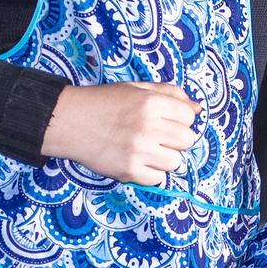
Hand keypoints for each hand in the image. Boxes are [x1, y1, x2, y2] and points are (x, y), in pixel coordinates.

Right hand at [41, 81, 197, 183]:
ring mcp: (138, 151)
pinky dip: (151, 173)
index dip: (180, 119)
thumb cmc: (104, 103)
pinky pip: (157, 179)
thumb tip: (198, 109)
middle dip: (176, 139)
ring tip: (147, 149)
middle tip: (158, 136)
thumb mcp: (137, 88)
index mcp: (151, 103)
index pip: (189, 117)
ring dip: (165, 157)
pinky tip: (138, 161)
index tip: (166, 120)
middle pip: (187, 140)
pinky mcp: (128, 171)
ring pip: (176, 162)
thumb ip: (170, 94)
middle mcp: (147, 127)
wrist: (69, 121)